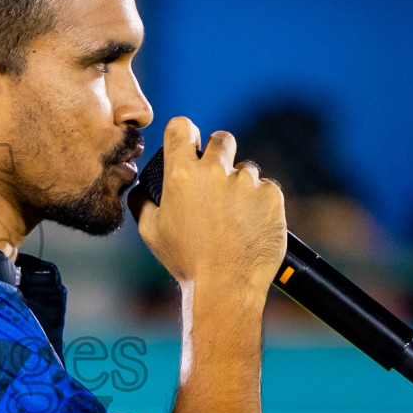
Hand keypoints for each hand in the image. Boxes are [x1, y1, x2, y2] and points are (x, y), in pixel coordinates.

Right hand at [130, 116, 285, 292]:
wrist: (226, 286)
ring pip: (246, 169)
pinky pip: (266, 189)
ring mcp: (246, 182)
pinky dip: (260, 203)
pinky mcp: (271, 195)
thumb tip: (140, 188)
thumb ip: (141, 202)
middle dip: (219, 154)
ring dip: (240, 185)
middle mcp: (215, 170)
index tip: (190, 143)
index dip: (185, 132)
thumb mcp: (151, 232)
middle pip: (221, 139)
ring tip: (233, 216)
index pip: (181, 127)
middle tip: (216, 181)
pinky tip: (251, 225)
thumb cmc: (185, 261)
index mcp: (182, 174)